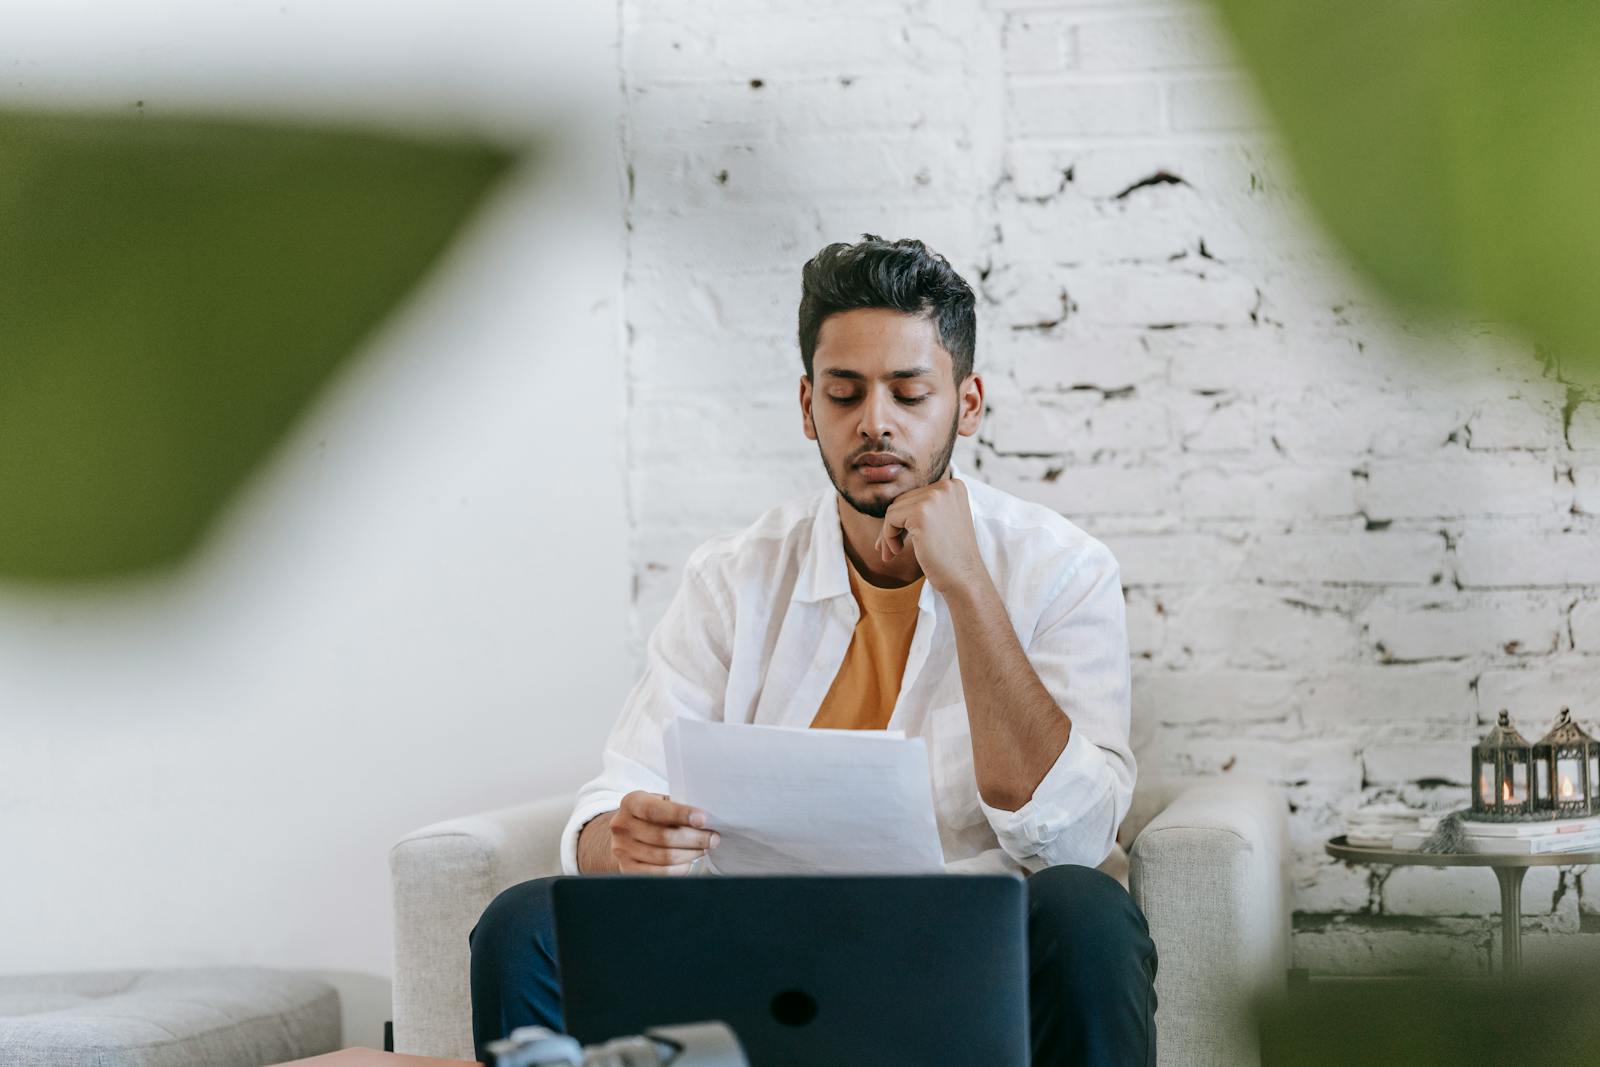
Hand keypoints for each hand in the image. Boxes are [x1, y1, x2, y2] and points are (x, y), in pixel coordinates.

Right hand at [609, 790, 719, 874]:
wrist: (627, 834)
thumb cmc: (652, 815)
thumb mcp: (659, 802)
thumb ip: (677, 807)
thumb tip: (705, 820)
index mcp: (631, 803)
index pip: (656, 810)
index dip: (681, 814)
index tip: (703, 819)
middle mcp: (622, 826)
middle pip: (664, 837)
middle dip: (695, 838)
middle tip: (713, 838)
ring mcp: (623, 850)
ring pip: (666, 857)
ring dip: (691, 854)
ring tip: (703, 849)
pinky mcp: (628, 869)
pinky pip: (661, 874)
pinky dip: (681, 869)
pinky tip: (689, 862)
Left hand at [873, 476, 986, 595]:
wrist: (964, 579)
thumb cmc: (951, 556)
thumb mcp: (943, 521)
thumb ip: (924, 508)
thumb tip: (890, 506)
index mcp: (954, 486)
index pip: (916, 496)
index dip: (904, 518)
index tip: (900, 539)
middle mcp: (946, 486)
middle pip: (903, 500)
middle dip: (893, 526)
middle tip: (891, 549)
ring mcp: (934, 497)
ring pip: (894, 509)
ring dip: (888, 533)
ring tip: (894, 552)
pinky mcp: (920, 513)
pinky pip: (890, 519)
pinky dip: (887, 536)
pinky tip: (897, 552)